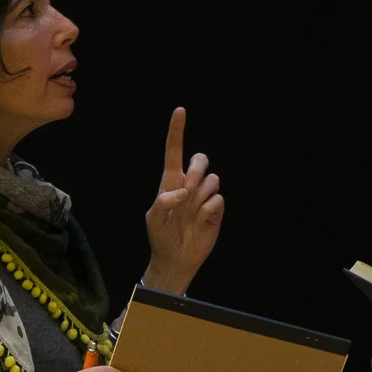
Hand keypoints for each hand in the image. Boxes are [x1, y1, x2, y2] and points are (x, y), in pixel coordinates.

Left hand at [144, 107, 224, 292]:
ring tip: (192, 212)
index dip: (177, 132)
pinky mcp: (216, 210)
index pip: (174, 152)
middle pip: (200, 159)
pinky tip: (201, 220)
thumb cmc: (161, 238)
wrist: (176, 260)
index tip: (180, 111)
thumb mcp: (153, 220)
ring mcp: (203, 198)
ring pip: (212, 180)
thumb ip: (163, 201)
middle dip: (197, 169)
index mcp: (170, 183)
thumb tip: (182, 192)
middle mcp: (189, 186)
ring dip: (201, 194)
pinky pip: (218, 199)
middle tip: (188, 189)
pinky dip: (209, 209)